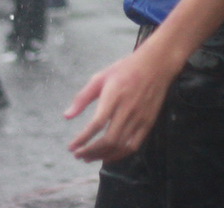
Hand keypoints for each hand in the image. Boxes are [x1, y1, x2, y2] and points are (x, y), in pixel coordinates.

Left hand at [63, 46, 178, 162]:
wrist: (156, 65)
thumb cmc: (124, 70)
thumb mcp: (100, 78)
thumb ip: (82, 98)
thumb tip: (66, 116)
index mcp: (114, 96)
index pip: (97, 124)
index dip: (83, 139)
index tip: (71, 147)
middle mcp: (127, 109)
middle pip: (109, 139)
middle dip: (91, 151)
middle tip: (78, 155)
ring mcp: (140, 118)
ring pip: (121, 146)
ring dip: (103, 156)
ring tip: (89, 158)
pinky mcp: (148, 123)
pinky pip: (134, 146)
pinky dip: (120, 155)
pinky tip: (108, 156)